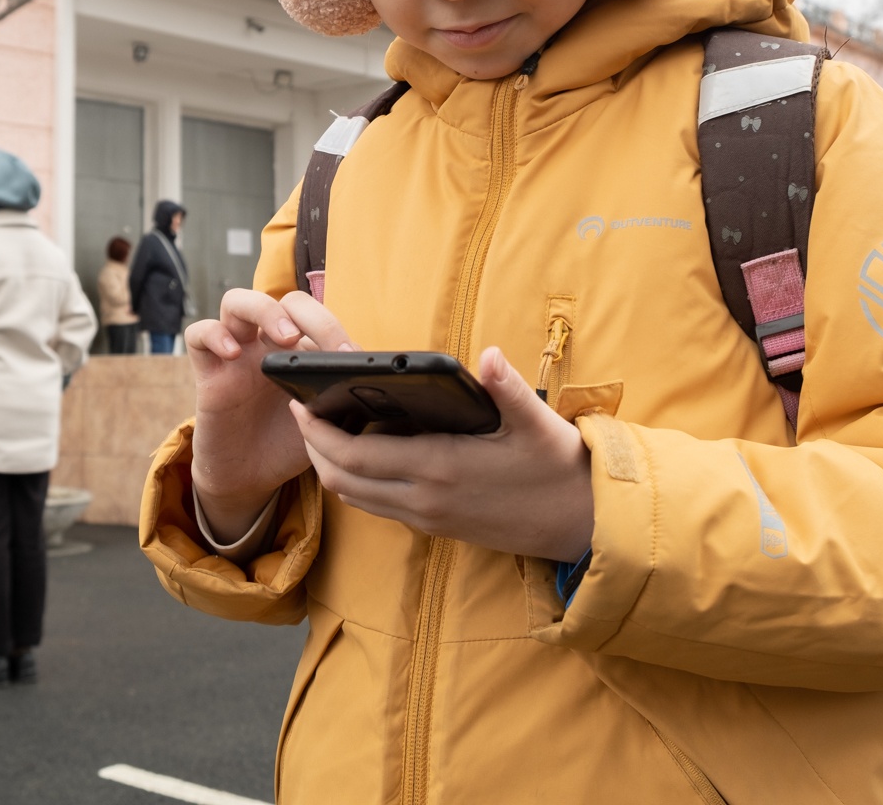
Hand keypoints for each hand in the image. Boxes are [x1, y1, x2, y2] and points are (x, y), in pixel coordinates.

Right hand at [185, 289, 354, 537]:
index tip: (348, 356)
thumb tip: (366, 381)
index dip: (333, 328)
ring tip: (283, 336)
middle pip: (282, 300)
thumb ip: (342, 399)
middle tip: (316, 342)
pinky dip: (214, 334)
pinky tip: (233, 353)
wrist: (251, 477)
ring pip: (237, 302)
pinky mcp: (208, 372)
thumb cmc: (289, 443)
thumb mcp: (324, 422)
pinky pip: (199, 334)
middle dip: (304, 313)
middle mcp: (268, 345)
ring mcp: (237, 354)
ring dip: (262, 309)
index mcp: (300, 351)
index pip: (316, 317)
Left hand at [290, 347, 593, 562]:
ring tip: (323, 433)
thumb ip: (508, 387)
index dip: (317, 432)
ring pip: (355, 499)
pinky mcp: (436, 527)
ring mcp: (428, 517)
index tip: (301, 404)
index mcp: (439, 466)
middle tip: (302, 415)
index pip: (354, 454)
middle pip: (341, 481)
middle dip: (312, 449)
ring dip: (331, 469)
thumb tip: (489, 354)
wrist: (581, 524)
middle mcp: (424, 498)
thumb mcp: (537, 423)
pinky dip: (357, 483)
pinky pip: (379, 507)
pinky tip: (365, 454)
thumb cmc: (558, 468)